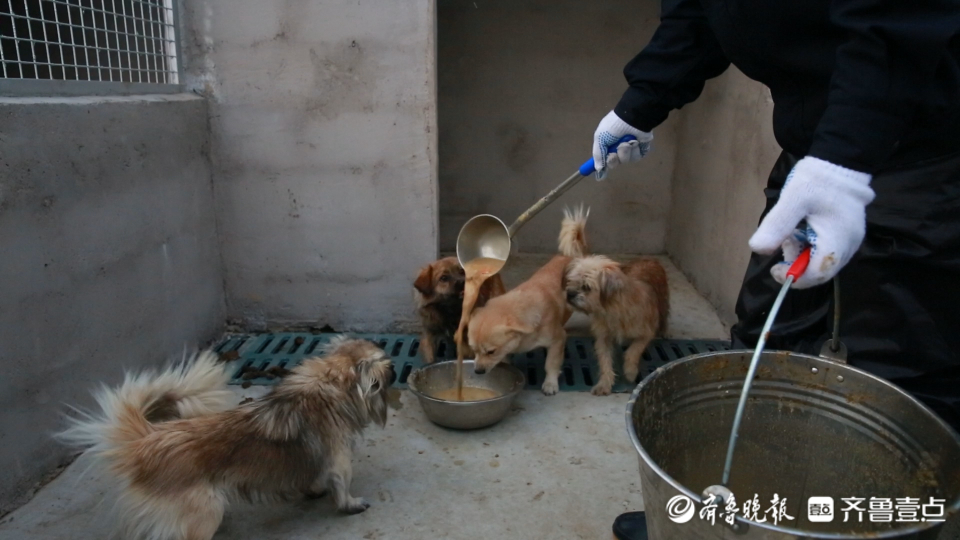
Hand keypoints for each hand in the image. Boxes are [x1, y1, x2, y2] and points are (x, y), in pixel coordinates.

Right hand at [592, 111, 652, 179]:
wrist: (632, 118)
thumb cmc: (613, 126)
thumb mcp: (600, 138)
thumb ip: (598, 154)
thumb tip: (598, 169)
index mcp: (607, 144)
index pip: (604, 159)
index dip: (602, 166)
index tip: (600, 174)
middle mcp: (618, 148)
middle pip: (614, 163)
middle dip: (613, 160)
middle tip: (613, 154)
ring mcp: (630, 149)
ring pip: (625, 160)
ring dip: (624, 152)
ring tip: (627, 142)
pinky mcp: (641, 149)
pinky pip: (636, 157)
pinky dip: (634, 150)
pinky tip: (635, 142)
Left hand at [748, 156, 874, 288]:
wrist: (839, 162)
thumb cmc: (817, 180)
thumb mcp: (792, 200)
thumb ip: (776, 226)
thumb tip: (758, 249)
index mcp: (837, 240)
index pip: (817, 274)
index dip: (794, 277)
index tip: (775, 268)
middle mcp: (849, 246)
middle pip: (820, 272)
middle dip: (796, 263)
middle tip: (785, 242)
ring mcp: (850, 241)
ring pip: (822, 262)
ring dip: (802, 253)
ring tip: (793, 231)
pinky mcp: (847, 235)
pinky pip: (826, 251)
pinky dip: (810, 245)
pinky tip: (803, 229)